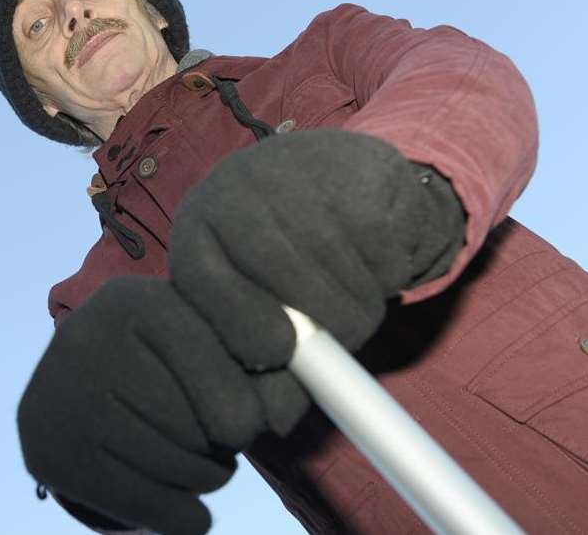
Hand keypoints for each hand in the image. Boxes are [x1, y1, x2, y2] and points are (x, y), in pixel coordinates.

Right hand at [17, 276, 307, 534]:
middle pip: (203, 420)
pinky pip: (147, 505)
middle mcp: (90, 339)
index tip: (256, 419)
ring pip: (180, 465)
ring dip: (209, 476)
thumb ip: (254, 360)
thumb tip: (277, 412)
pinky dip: (185, 516)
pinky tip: (190, 507)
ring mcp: (62, 398)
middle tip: (222, 439)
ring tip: (202, 461)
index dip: (250, 400)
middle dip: (228, 442)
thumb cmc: (161, 359)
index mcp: (136, 300)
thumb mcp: (200, 334)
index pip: (220, 361)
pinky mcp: (49, 453)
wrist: (72, 384)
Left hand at [169, 129, 464, 376]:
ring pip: (342, 272)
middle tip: (343, 337)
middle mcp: (235, 187)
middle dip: (324, 329)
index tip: (282, 354)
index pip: (206, 287)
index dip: (247, 332)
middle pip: (285, 282)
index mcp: (197, 228)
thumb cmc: (284, 259)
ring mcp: (296, 169)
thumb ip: (260, 359)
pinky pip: (384, 249)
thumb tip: (274, 422)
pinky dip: (391, 271)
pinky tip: (373, 255)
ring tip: (356, 295)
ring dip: (363, 306)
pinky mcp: (358, 165)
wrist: (334, 176)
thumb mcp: (255, 300)